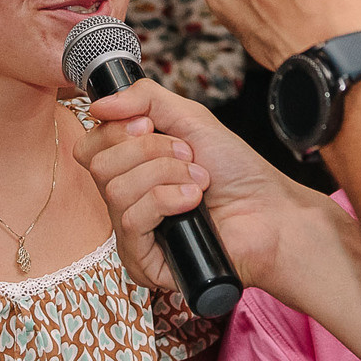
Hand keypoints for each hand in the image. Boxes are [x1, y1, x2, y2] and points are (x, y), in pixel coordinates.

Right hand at [77, 76, 308, 294]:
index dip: (118, 131)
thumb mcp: (190, 118)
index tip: (151, 126)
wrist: (270, 212)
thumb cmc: (236, 172)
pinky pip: (132, 221)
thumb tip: (98, 103)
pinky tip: (194, 203)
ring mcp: (132, 234)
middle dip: (151, 152)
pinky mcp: (143, 262)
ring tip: (198, 182)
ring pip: (117, 191)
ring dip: (166, 175)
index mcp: (129, 169)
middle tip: (188, 156)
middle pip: (100, 165)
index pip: (90, 146)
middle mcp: (125, 202)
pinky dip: (167, 201)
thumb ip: (145, 98)